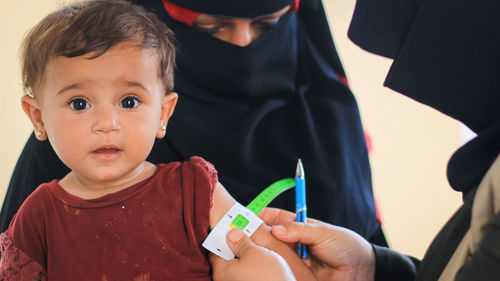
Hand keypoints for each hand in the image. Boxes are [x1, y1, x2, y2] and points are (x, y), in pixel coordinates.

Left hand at [210, 229, 296, 280]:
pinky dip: (249, 266)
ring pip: (236, 266)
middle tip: (244, 233)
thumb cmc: (268, 279)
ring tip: (254, 245)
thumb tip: (233, 235)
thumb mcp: (255, 253)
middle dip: (234, 246)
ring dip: (243, 256)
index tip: (229, 226)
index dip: (222, 236)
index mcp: (221, 272)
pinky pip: (244, 274)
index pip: (215, 249)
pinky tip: (260, 260)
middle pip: (225, 258)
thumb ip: (241, 243)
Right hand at [260, 208, 374, 280]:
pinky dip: (275, 267)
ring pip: (274, 254)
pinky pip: (282, 270)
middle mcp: (295, 244)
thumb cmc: (346, 246)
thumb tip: (276, 229)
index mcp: (301, 228)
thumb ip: (299, 230)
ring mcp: (296, 260)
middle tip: (245, 232)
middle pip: (272, 237)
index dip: (264, 215)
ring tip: (253, 248)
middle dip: (258, 233)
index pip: (278, 218)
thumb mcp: (323, 233)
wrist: (361, 271)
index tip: (250, 215)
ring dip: (265, 251)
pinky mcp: (297, 275)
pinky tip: (267, 264)